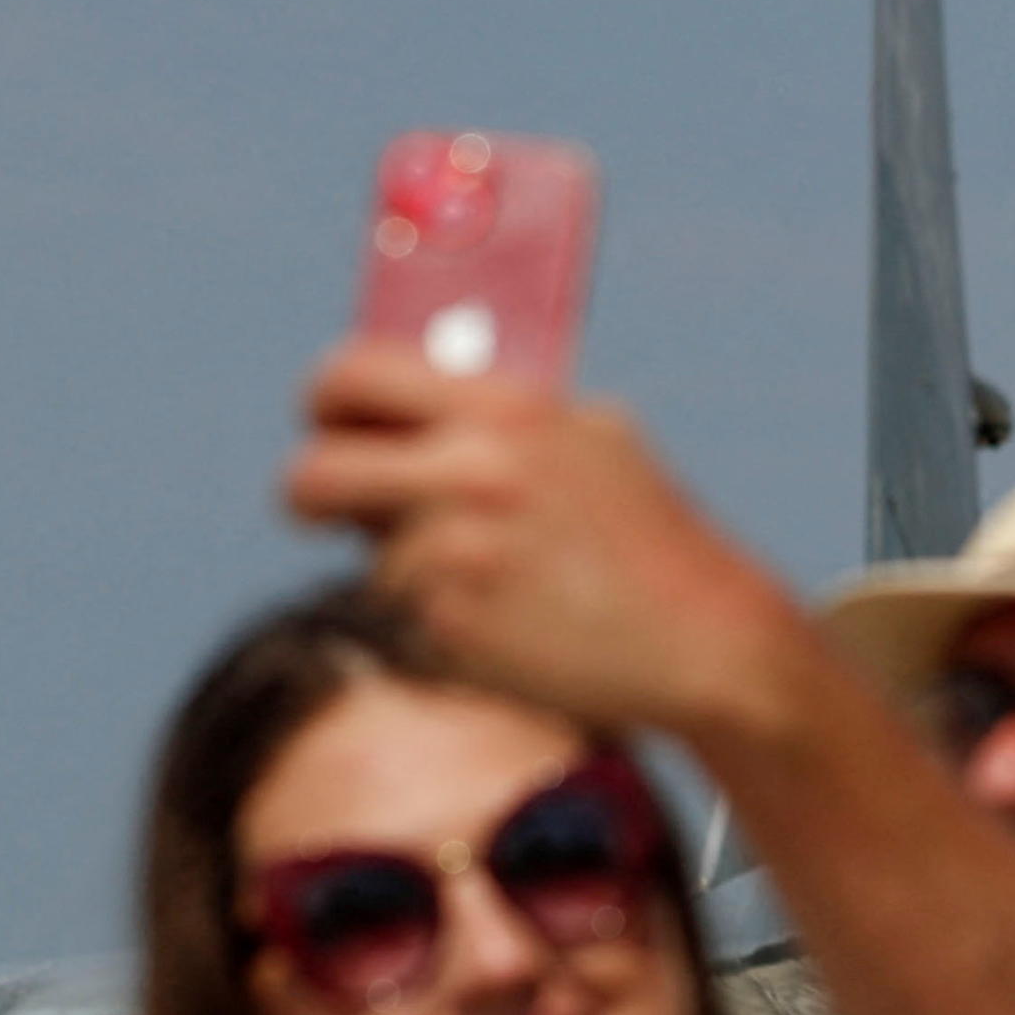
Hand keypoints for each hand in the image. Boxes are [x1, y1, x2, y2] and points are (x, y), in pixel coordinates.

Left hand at [282, 344, 814, 747]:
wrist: (705, 641)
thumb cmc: (648, 540)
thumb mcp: (594, 443)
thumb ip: (503, 415)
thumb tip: (413, 393)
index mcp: (507, 409)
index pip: (352, 374)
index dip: (327, 400)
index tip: (331, 423)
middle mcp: (471, 471)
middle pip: (311, 475)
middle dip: (308, 499)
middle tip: (324, 513)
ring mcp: (456, 552)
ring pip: (369, 560)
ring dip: (411, 572)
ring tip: (499, 583)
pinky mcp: (448, 625)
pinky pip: (404, 617)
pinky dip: (445, 623)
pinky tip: (515, 625)